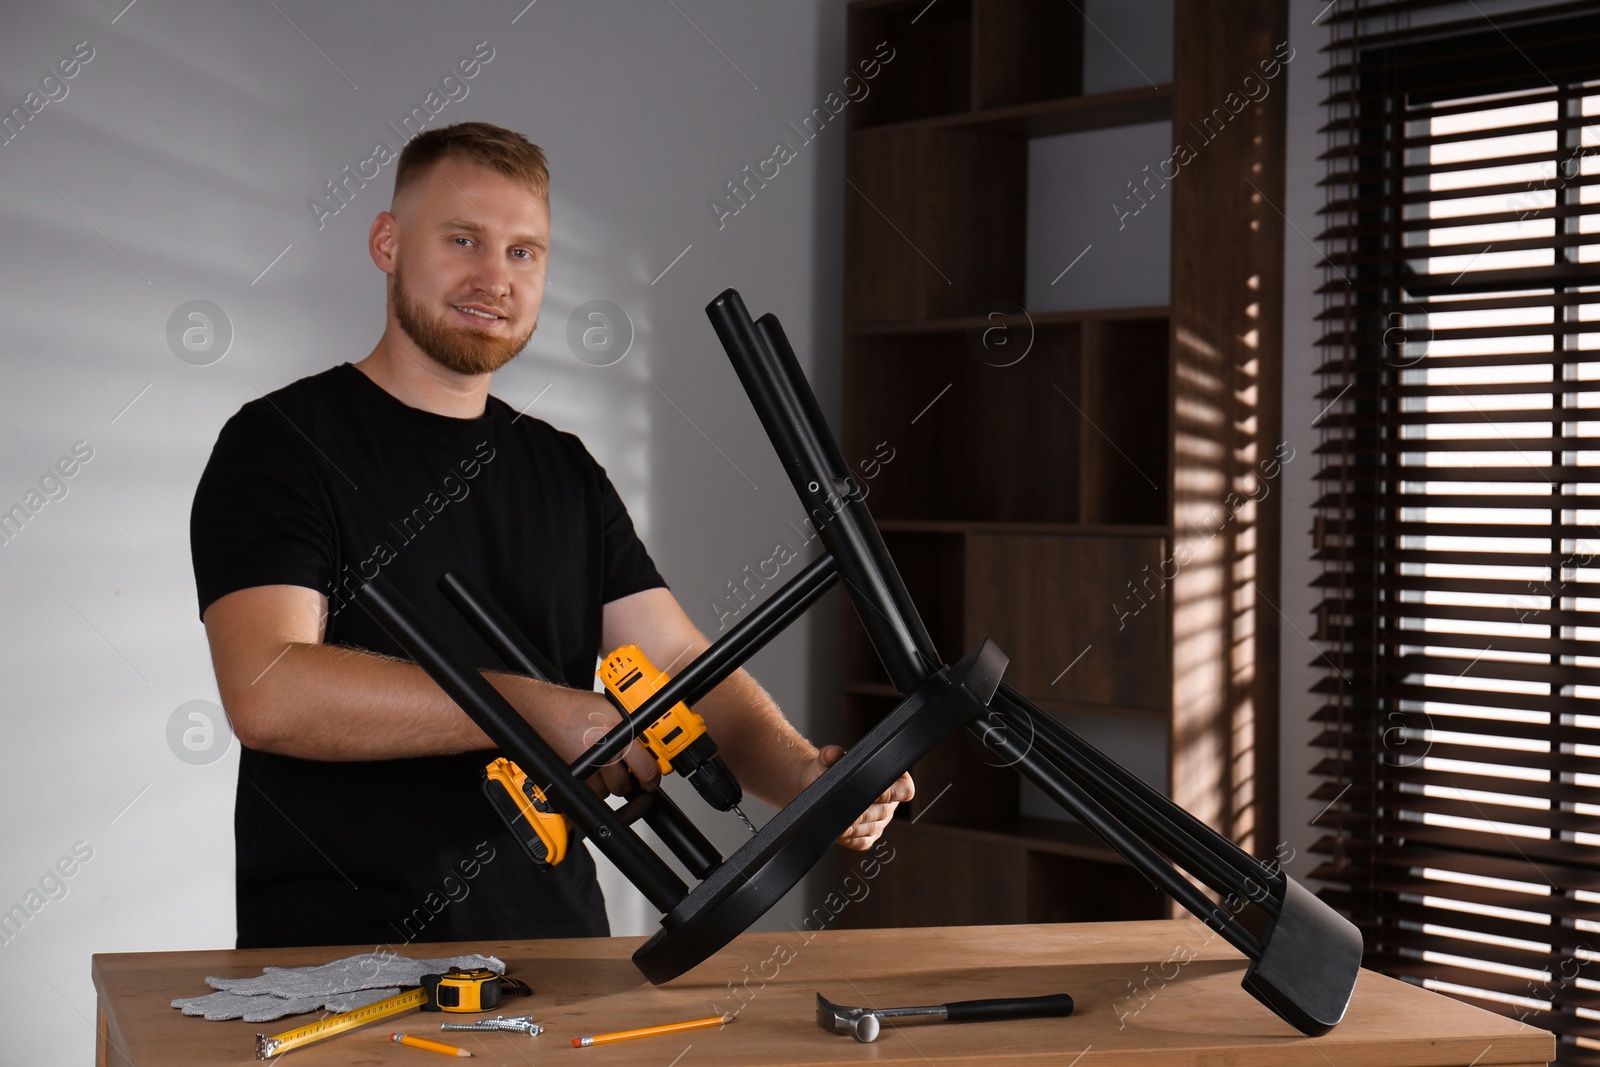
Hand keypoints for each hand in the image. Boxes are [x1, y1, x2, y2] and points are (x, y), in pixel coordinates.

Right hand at [502, 679, 660, 799]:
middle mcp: (602, 755)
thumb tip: (646, 742)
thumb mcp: (610, 708)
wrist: (539, 711)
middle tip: (623, 765)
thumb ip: (631, 726)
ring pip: (607, 792)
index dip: (652, 777)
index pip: (646, 769)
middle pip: (625, 785)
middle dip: (627, 778)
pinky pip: (589, 792)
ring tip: (599, 761)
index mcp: (617, 736)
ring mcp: (585, 770)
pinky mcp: (571, 779)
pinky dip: (591, 784)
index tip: (652, 777)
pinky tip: (587, 766)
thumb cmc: (570, 707)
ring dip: (607, 782)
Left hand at [809, 745, 913, 851]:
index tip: (875, 794)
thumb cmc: (826, 769)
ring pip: (874, 828)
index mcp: (889, 777)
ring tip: (839, 824)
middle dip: (864, 814)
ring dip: (855, 828)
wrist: (813, 784)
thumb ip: (829, 755)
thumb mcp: (826, 760)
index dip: (892, 793)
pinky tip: (839, 833)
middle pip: (884, 812)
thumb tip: (832, 753)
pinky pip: (864, 842)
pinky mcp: (868, 835)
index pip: (905, 789)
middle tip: (847, 814)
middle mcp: (889, 800)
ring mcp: (880, 819)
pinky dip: (851, 839)